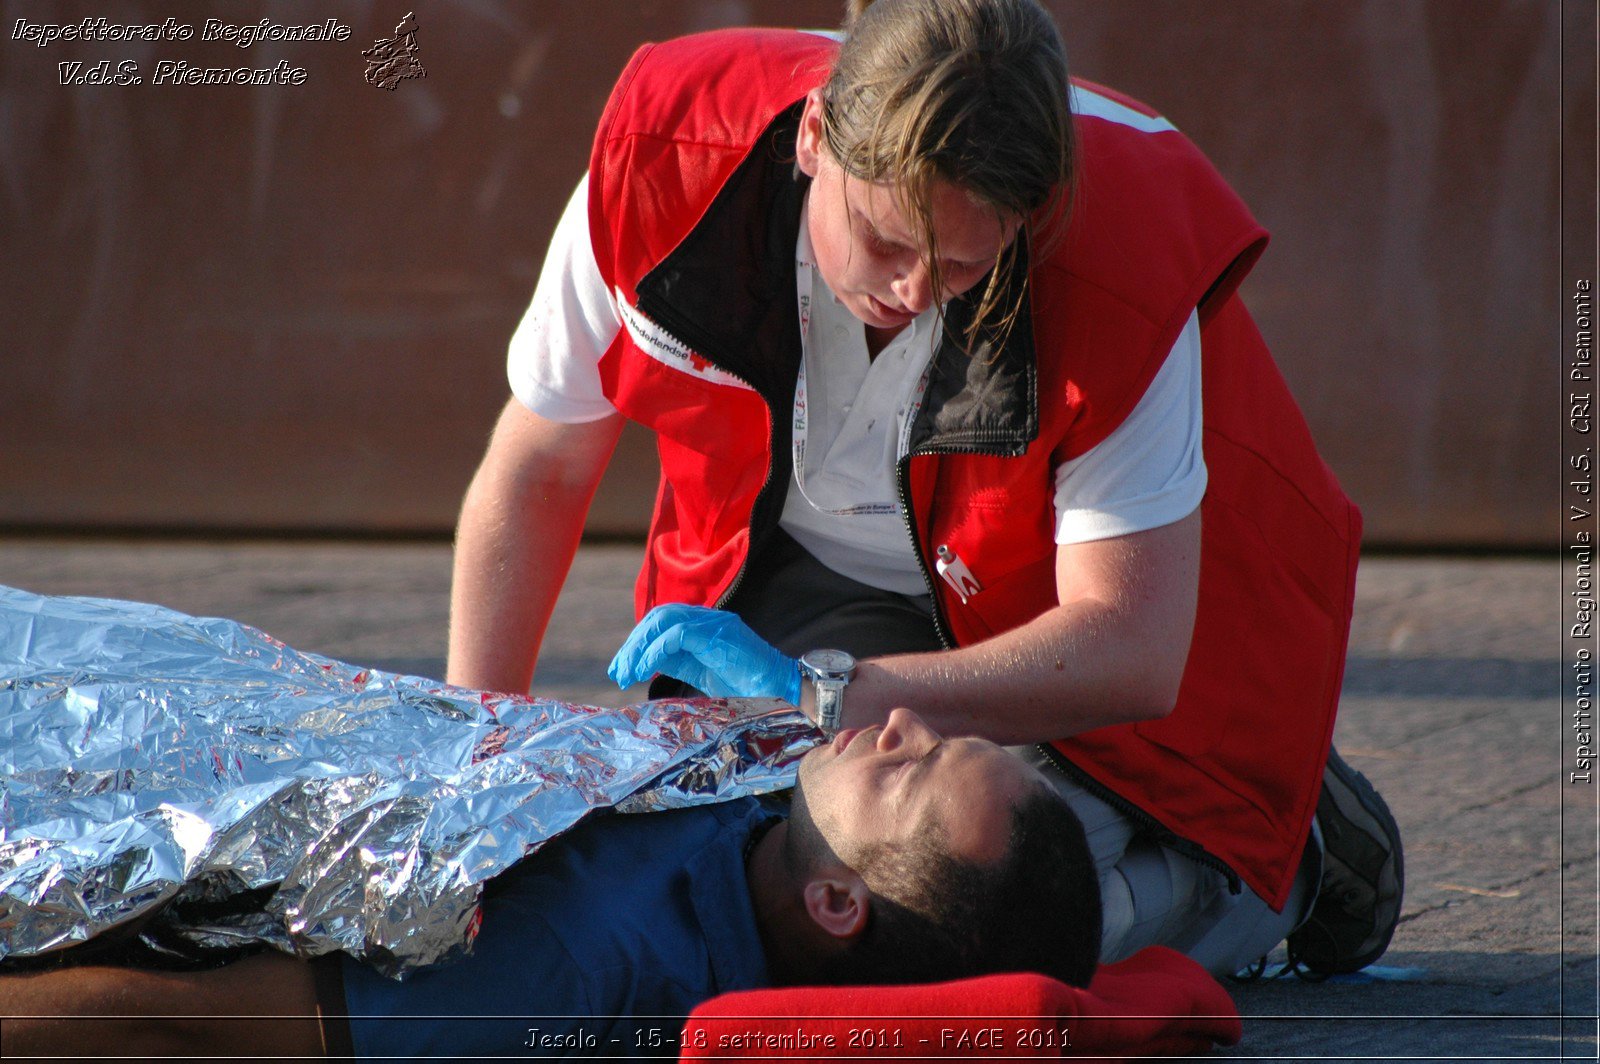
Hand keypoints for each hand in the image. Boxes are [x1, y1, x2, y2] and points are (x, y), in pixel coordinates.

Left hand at [607, 604, 801, 703]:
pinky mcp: (718, 635)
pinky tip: (645, 670)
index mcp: (704, 627)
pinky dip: (655, 651)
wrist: (784, 694)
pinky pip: (676, 635)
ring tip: (626, 673)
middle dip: (633, 645)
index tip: (622, 669)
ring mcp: (714, 624)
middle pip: (658, 618)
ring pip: (663, 621)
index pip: (662, 622)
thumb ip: (679, 662)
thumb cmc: (750, 688)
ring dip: (639, 648)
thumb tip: (647, 663)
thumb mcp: (704, 674)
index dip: (638, 643)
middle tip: (617, 672)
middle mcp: (708, 619)